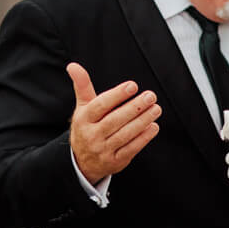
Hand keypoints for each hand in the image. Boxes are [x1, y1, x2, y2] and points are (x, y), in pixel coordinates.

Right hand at [67, 63, 161, 182]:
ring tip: (156, 109)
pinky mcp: (114, 162)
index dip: (117, 95)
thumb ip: (82, 86)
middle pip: (115, 120)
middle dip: (135, 107)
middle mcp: (91, 135)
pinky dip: (143, 138)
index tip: (133, 86)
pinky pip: (131, 149)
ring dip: (142, 121)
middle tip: (150, 96)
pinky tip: (153, 127)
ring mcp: (102, 150)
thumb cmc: (87, 126)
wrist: (82, 161)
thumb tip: (73, 65)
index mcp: (83, 119)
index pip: (100, 105)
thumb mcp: (83, 107)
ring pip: (125, 134)